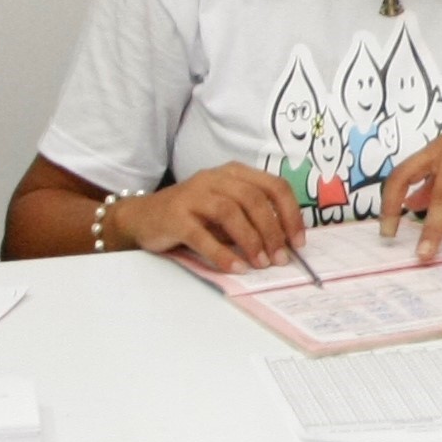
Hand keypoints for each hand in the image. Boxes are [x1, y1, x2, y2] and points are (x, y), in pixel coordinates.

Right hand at [117, 165, 305, 272]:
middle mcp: (215, 178)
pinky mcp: (175, 216)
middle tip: (280, 258)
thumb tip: (285, 245)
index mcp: (234, 173)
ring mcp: (193, 194)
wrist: (143, 217)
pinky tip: (235, 268)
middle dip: (273, 231)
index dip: (291, 214)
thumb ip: (252, 219)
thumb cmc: (193, 216)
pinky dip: (222, 253)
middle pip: (254, 199)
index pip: (274, 186)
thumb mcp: (226, 210)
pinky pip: (202, 235)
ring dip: (251, 240)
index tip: (298, 242)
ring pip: (230, 212)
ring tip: (260, 264)